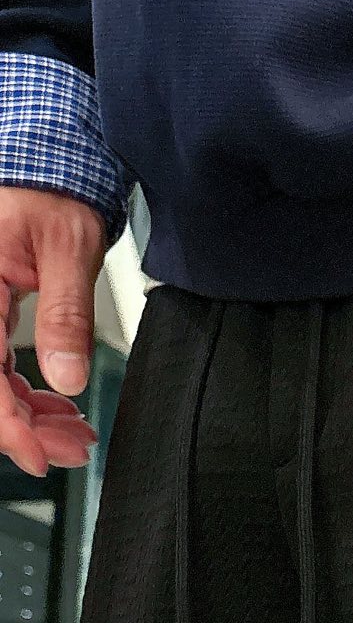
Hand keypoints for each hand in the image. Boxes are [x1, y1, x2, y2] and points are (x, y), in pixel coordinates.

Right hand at [0, 185, 103, 476]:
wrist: (50, 167)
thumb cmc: (53, 193)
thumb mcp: (69, 249)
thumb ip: (65, 316)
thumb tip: (67, 377)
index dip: (7, 424)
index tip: (38, 455)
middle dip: (24, 429)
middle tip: (72, 448)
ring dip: (28, 418)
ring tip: (75, 434)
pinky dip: (26, 398)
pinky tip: (59, 411)